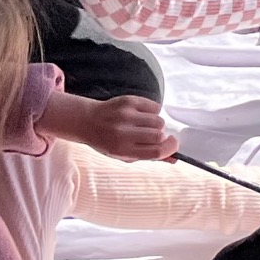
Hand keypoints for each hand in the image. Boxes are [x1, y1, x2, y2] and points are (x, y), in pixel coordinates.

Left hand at [42, 90, 176, 163]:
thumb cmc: (108, 141)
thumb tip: (174, 158)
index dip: (170, 149)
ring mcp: (125, 116)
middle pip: (159, 136)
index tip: (172, 144)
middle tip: (153, 135)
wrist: (86, 121)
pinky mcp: (128, 101)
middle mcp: (122, 133)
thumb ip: (149, 156)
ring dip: (157, 124)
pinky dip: (153, 111)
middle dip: (162, 136)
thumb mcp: (125, 155)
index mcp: (122, 150)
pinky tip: (141, 114)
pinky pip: (155, 106)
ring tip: (144, 124)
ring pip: (159, 120)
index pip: (156, 152)